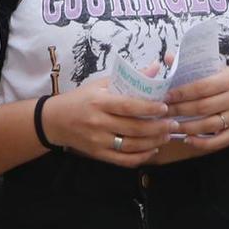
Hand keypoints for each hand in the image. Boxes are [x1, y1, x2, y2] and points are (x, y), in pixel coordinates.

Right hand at [43, 77, 178, 165]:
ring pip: (132, 146)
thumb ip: (128, 79)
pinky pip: (123, 160)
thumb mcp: (99, 84)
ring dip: (153, 142)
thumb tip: (155, 68)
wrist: (54, 121)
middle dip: (158, 127)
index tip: (165, 107)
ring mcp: (98, 141)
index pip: (128, 106)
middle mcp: (99, 123)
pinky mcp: (98, 154)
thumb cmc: (80, 99)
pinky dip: (141, 157)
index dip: (149, 108)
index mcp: (99, 102)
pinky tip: (152, 150)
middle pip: (134, 128)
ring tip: (166, 135)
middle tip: (174, 124)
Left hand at [165, 68, 228, 153]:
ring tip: (170, 126)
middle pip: (202, 107)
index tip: (165, 96)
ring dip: (187, 128)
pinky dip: (202, 143)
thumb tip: (169, 59)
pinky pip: (219, 141)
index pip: (201, 87)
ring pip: (209, 125)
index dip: (182, 93)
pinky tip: (188, 140)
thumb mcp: (220, 69)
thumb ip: (195, 67)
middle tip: (161, 112)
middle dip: (179, 110)